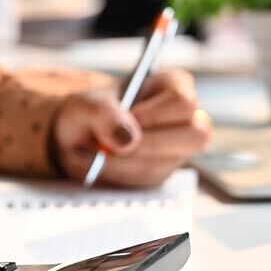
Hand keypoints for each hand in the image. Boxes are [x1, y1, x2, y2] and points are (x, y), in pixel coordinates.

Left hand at [52, 69, 210, 186]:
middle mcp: (183, 119)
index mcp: (172, 87)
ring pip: (165, 164)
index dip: (157, 114)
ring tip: (97, 154)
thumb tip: (127, 138)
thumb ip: (103, 113)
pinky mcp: (162, 173)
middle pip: (195, 136)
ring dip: (125, 164)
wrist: (76, 139)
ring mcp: (176, 150)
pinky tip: (101, 166)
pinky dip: (120, 177)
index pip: (184, 101)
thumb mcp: (85, 104)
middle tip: (112, 145)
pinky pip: (148, 183)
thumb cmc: (88, 112)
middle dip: (148, 145)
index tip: (130, 116)